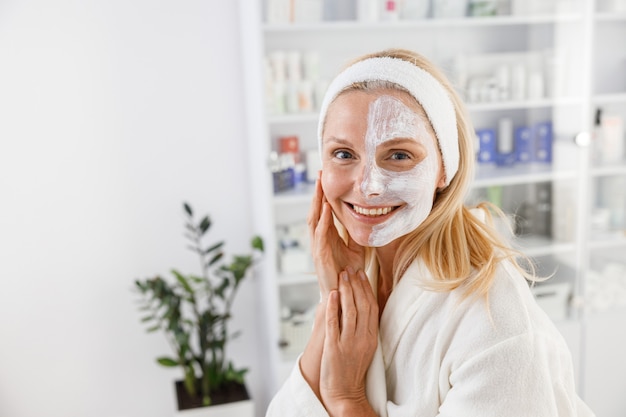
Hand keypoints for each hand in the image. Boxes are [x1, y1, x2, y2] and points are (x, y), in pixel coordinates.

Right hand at [307, 174, 365, 299]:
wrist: (344, 294)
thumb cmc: (348, 274)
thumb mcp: (356, 248)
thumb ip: (354, 233)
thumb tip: (360, 218)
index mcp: (327, 237)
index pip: (323, 211)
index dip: (323, 195)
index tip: (325, 178)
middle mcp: (319, 239)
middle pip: (315, 211)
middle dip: (317, 193)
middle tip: (319, 175)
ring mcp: (317, 247)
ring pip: (314, 219)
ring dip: (316, 202)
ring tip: (319, 186)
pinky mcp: (320, 255)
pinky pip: (320, 234)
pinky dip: (323, 220)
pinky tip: (326, 208)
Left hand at [320, 268, 378, 414]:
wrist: (345, 393)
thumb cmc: (351, 369)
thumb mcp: (363, 346)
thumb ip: (361, 327)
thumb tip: (356, 307)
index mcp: (371, 337)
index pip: (372, 307)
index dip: (366, 288)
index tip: (361, 274)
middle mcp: (362, 338)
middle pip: (363, 305)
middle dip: (356, 285)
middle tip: (350, 269)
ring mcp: (349, 343)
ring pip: (350, 311)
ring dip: (346, 291)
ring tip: (342, 276)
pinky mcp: (335, 348)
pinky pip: (335, 324)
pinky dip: (333, 307)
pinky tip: (331, 294)